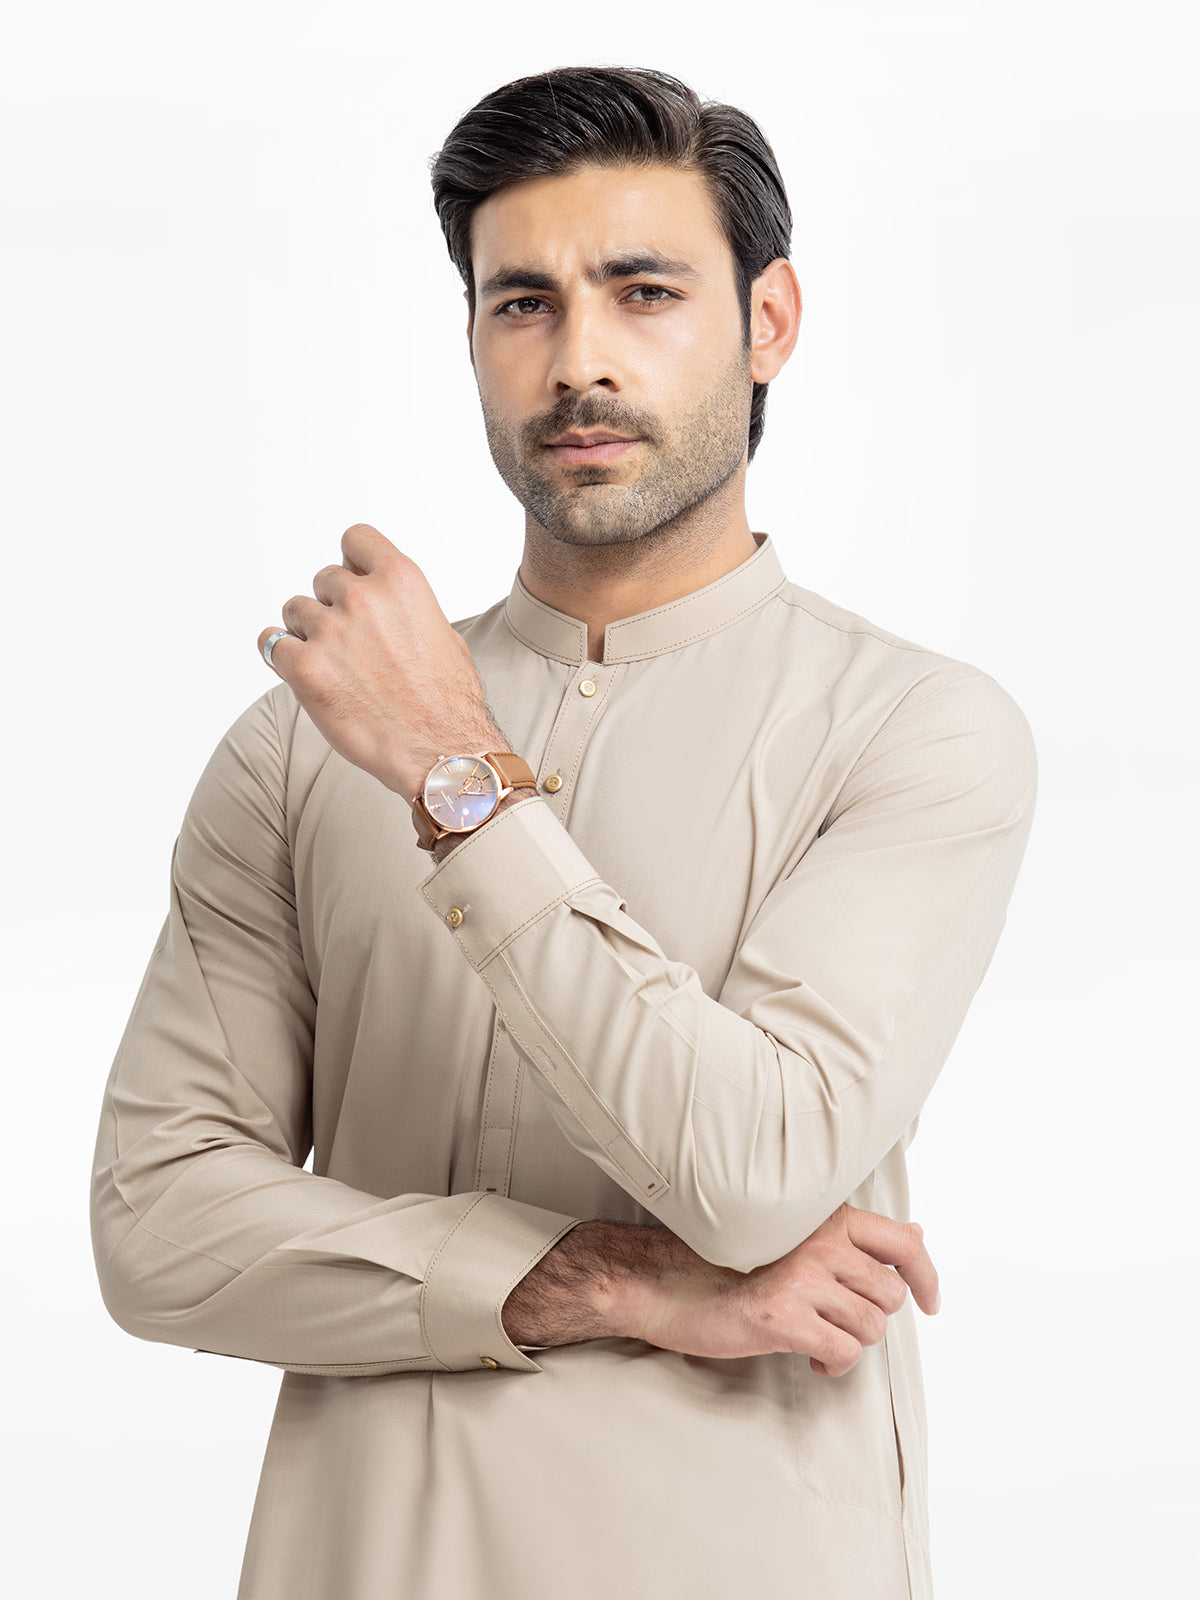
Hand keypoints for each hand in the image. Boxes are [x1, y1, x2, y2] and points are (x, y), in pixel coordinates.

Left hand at [257, 524, 504, 800]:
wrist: (440, 752)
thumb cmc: (448, 702)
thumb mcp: (441, 632)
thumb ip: (403, 606)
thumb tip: (383, 601)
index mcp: (401, 580)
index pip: (355, 539)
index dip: (352, 563)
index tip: (354, 583)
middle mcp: (363, 597)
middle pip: (323, 578)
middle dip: (333, 606)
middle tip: (351, 643)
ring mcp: (331, 631)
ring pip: (295, 609)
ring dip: (308, 632)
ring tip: (334, 665)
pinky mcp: (305, 667)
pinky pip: (270, 643)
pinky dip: (282, 657)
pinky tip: (303, 673)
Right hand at [623, 1204, 938, 1375]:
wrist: (668, 1282)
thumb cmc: (732, 1262)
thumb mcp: (799, 1239)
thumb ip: (858, 1238)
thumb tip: (916, 1233)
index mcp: (825, 1216)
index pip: (903, 1243)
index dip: (926, 1276)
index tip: (930, 1302)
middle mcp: (819, 1240)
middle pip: (889, 1296)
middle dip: (869, 1319)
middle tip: (836, 1321)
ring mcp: (802, 1277)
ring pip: (870, 1328)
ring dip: (847, 1342)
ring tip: (814, 1335)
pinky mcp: (784, 1316)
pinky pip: (843, 1352)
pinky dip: (831, 1361)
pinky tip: (805, 1352)